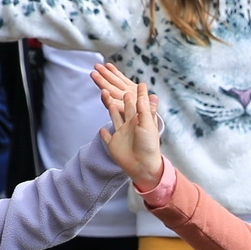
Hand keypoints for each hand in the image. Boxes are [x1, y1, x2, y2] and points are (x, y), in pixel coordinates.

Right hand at [90, 62, 162, 188]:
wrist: (143, 166)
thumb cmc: (149, 145)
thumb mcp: (147, 124)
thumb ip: (144, 108)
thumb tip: (147, 92)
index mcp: (140, 121)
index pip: (138, 104)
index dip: (138, 94)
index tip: (140, 83)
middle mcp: (130, 126)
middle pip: (124, 108)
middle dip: (122, 98)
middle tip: (119, 86)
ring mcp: (121, 135)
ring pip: (114, 117)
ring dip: (110, 107)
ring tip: (104, 94)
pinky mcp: (113, 144)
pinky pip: (107, 137)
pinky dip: (104, 133)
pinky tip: (101, 128)